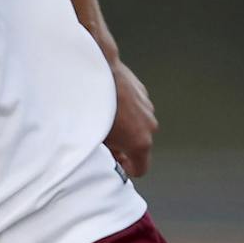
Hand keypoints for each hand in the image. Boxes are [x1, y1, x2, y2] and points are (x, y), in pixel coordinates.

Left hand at [106, 59, 156, 177]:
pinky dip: (126, 109)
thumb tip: (110, 156)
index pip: (141, 169)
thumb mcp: (97, 140)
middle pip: (139, 145)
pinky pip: (136, 108)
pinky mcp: (143, 93)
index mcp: (140, 143)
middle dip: (125, 146)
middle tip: (105, 141)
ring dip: (126, 126)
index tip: (116, 163)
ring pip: (138, 125)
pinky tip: (109, 102)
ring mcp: (148, 108)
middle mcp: (150, 127)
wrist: (99, 72)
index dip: (127, 170)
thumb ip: (109, 154)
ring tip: (105, 118)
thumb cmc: (94, 109)